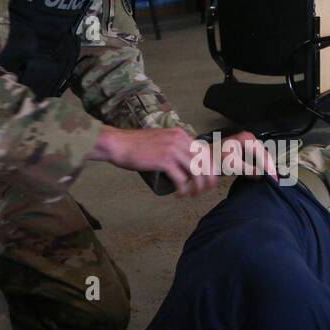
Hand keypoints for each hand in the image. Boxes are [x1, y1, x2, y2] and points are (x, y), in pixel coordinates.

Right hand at [89, 126, 215, 196]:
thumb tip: (185, 162)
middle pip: (204, 161)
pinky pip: (181, 179)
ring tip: (193, 195)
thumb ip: (174, 147)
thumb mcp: (160, 141)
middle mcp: (179, 139)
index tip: (210, 179)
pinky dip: (183, 189)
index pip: (204, 151)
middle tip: (206, 190)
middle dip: (209, 178)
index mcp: (180, 134)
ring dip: (197, 186)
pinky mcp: (164, 160)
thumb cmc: (135, 145)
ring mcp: (172, 149)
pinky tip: (180, 195)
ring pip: (195, 171)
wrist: (118, 144)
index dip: (210, 167)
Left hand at [219, 131, 277, 181]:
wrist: (205, 156)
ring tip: (271, 180)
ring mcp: (249, 144)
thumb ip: (248, 170)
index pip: (263, 155)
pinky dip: (259, 168)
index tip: (274, 179)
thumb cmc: (216, 158)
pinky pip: (256, 159)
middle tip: (275, 181)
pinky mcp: (246, 151)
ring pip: (261, 158)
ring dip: (265, 168)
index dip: (269, 168)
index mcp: (248, 139)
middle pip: (264, 155)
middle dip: (269, 168)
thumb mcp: (232, 165)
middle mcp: (250, 139)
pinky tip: (261, 176)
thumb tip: (262, 176)